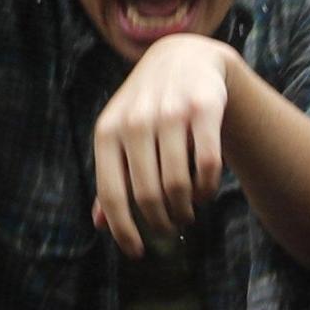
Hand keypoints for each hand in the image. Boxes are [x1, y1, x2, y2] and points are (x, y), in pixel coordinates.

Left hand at [93, 34, 235, 257]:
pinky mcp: (204, 109)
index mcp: (108, 131)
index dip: (124, 230)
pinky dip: (207, 190)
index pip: (112, 194)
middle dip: (161, 222)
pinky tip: (204, 193)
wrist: (183, 57)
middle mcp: (136, 121)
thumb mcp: (119, 134)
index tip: (138, 252)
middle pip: (148, 195)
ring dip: (185, 209)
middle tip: (170, 228)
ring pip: (179, 185)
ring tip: (187, 213)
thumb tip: (101, 225)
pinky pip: (208, 166)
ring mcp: (171, 113)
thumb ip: (111, 176)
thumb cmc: (146, 107)